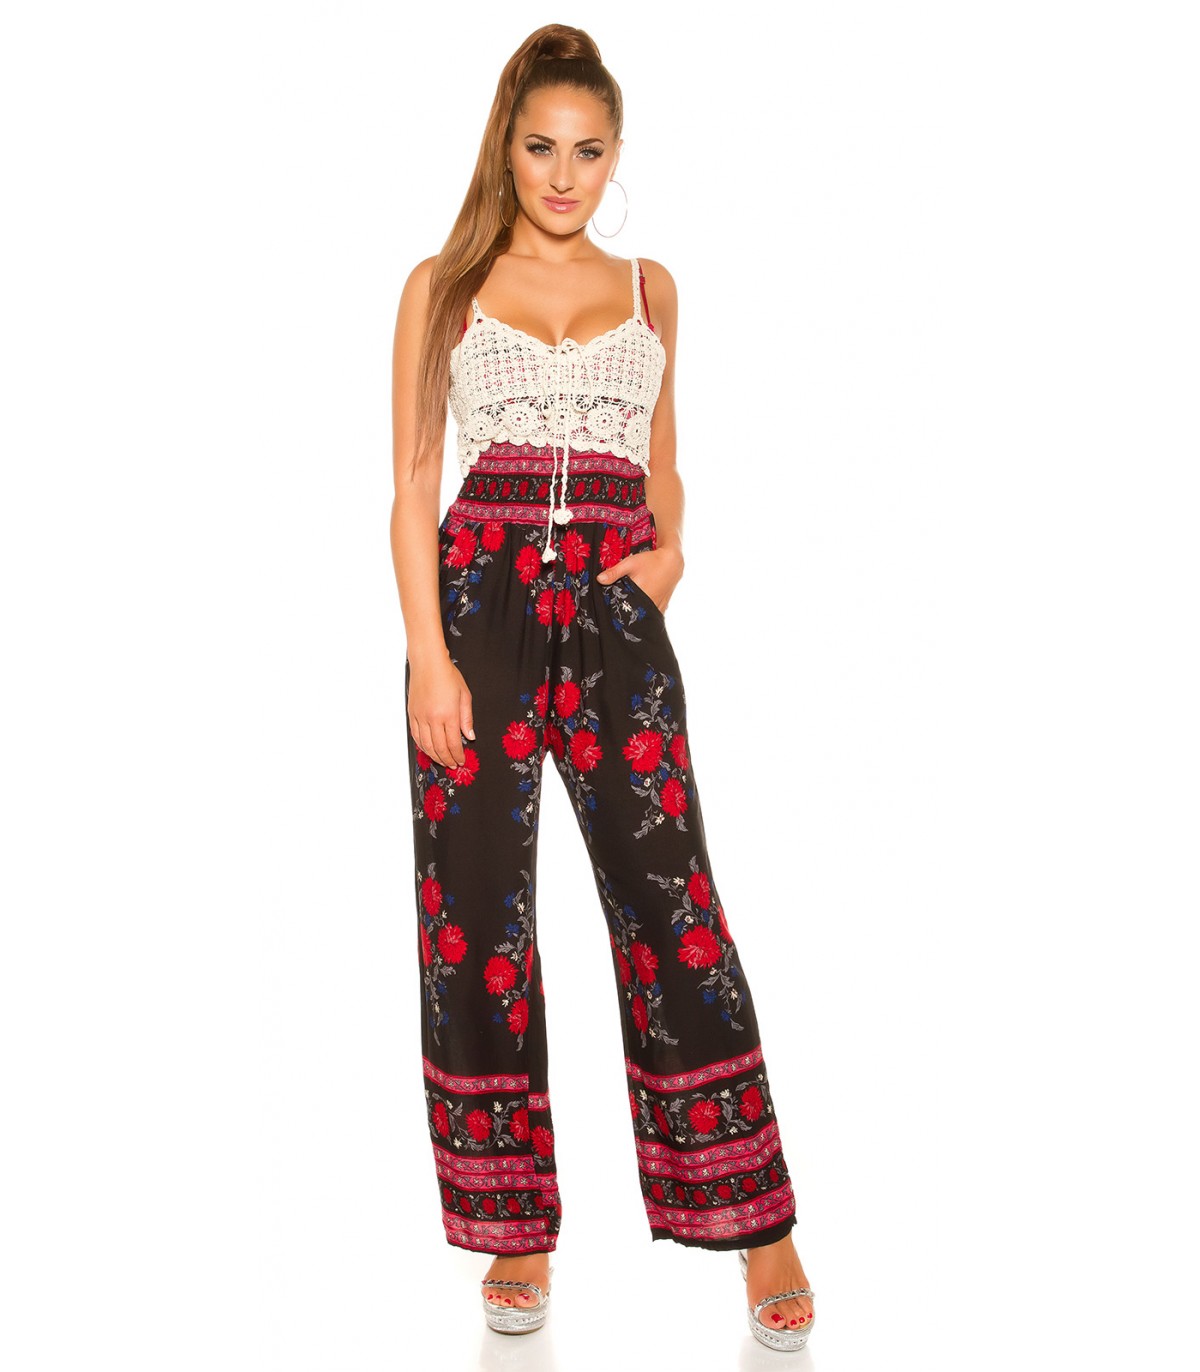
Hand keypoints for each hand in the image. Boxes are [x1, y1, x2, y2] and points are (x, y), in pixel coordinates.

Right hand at [407, 653, 474, 768]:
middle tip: (453, 765)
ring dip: (434, 756)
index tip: (461, 761)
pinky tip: (428, 750)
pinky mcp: (412, 714)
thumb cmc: (447, 675)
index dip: (457, 755)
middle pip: (439, 748)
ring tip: (442, 761)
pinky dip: (422, 746)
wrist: (428, 663)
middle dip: (447, 759)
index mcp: (448, 714)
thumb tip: (470, 736)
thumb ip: (467, 718)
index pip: (453, 743)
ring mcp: (420, 717)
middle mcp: (433, 718)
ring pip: (426, 745)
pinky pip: (416, 736)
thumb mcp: (464, 695)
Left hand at [596, 545, 682, 615]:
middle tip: (617, 609)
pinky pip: (652, 614)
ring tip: (628, 609)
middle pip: (632, 614)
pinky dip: (645, 613)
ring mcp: (657, 607)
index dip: (615, 610)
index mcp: (639, 595)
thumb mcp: (630, 563)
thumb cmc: (651, 561)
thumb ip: (614, 572)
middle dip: (624, 612)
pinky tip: (640, 608)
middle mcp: (648, 604)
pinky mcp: (663, 606)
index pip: (622, 609)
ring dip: (635, 613)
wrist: (672, 562)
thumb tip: (599, 579)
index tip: (608, 609)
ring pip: (643, 615)